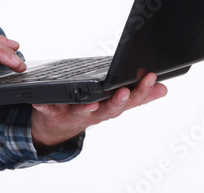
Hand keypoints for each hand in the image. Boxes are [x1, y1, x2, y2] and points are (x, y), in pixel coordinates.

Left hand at [30, 72, 166, 152]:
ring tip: (92, 102)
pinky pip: (48, 109)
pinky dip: (45, 105)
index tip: (151, 77)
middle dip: (118, 101)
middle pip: (109, 109)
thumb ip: (139, 96)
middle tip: (125, 91)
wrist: (59, 126)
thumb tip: (163, 88)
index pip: (130, 100)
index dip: (142, 91)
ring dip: (88, 109)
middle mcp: (95, 113)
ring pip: (83, 113)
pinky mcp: (53, 112)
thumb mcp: (116, 102)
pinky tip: (40, 100)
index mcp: (110, 107)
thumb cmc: (91, 108)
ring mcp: (74, 114)